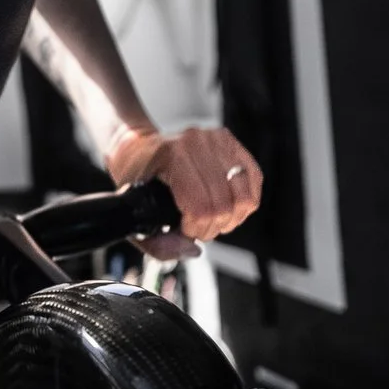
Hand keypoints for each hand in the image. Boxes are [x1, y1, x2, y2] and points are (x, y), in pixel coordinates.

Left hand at [103, 124, 261, 260]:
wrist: (137, 147)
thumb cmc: (136, 178)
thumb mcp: (134, 215)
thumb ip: (160, 244)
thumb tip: (193, 249)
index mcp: (172, 156)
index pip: (201, 207)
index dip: (196, 229)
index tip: (185, 230)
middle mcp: (197, 142)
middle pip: (224, 205)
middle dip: (213, 227)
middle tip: (199, 226)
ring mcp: (216, 139)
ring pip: (244, 196)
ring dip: (231, 216)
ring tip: (213, 216)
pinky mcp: (231, 142)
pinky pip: (254, 179)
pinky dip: (245, 201)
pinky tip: (227, 205)